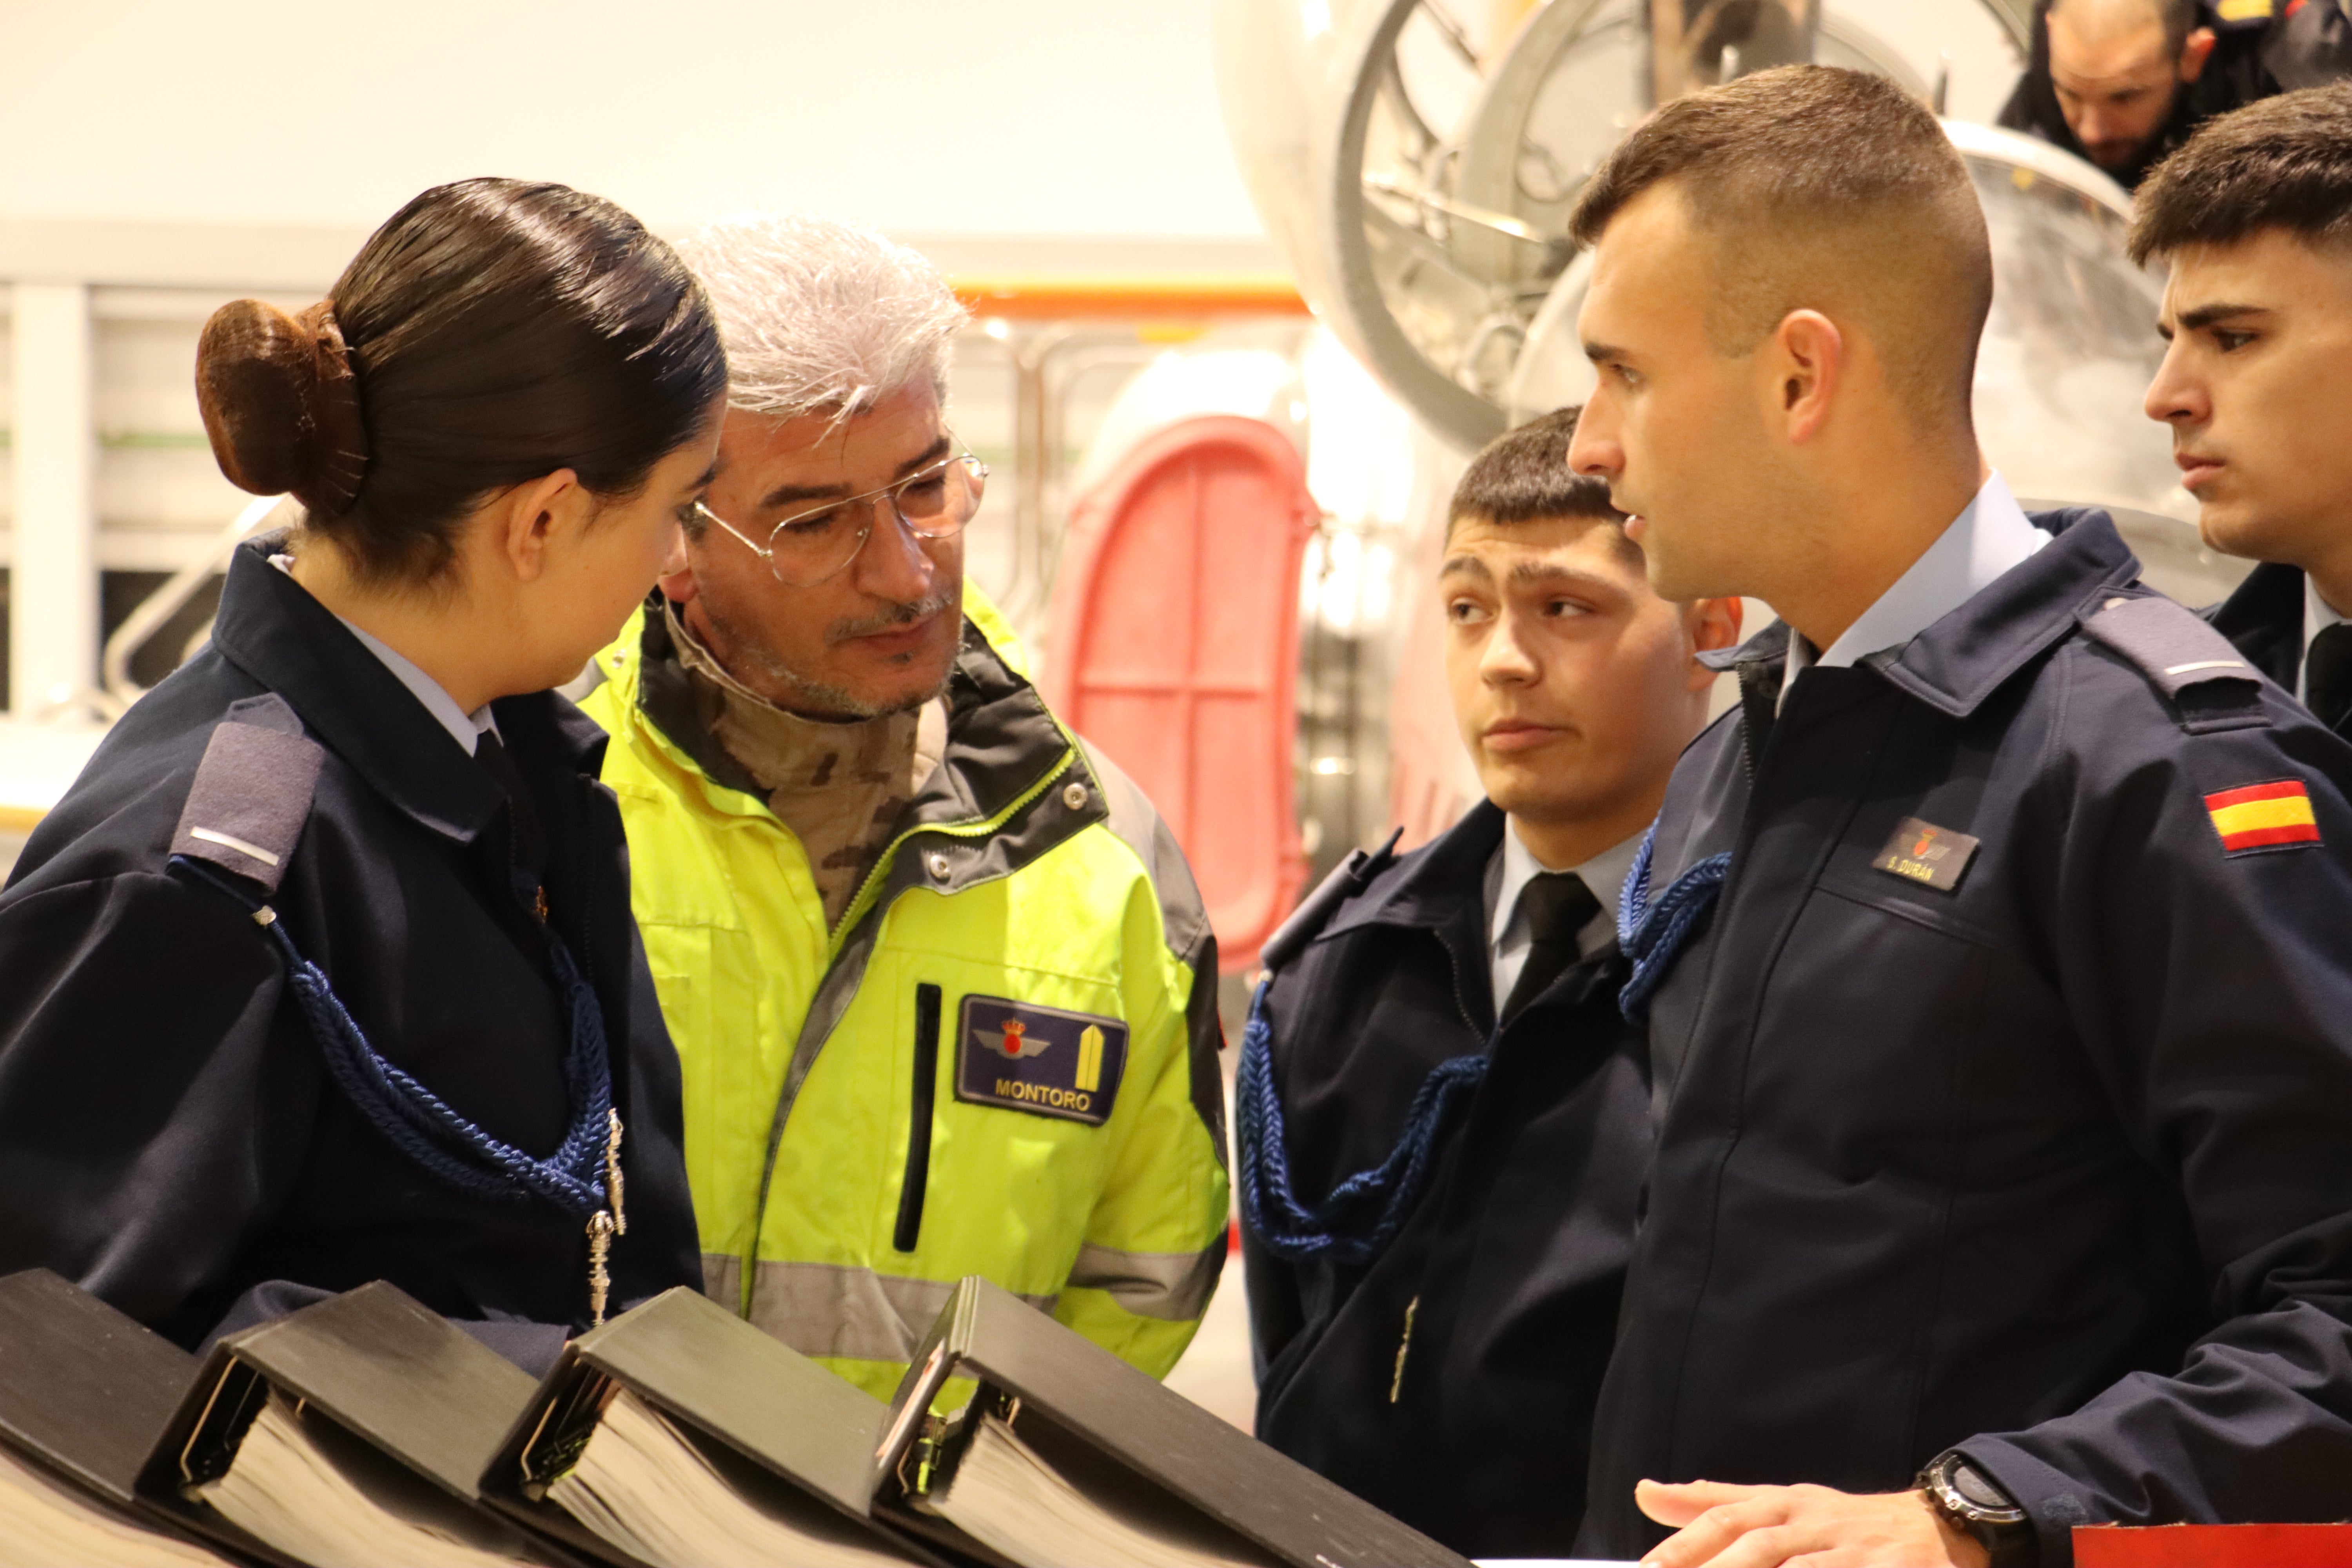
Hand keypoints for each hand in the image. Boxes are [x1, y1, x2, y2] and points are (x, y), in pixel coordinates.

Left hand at [1635, 1479, 1990, 1567]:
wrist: (1934, 1525)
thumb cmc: (1839, 1522)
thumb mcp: (1779, 1503)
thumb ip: (1712, 1502)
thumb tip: (1644, 1492)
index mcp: (1783, 1503)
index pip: (1725, 1518)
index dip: (1685, 1545)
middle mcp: (1815, 1522)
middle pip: (1759, 1546)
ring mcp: (1855, 1550)